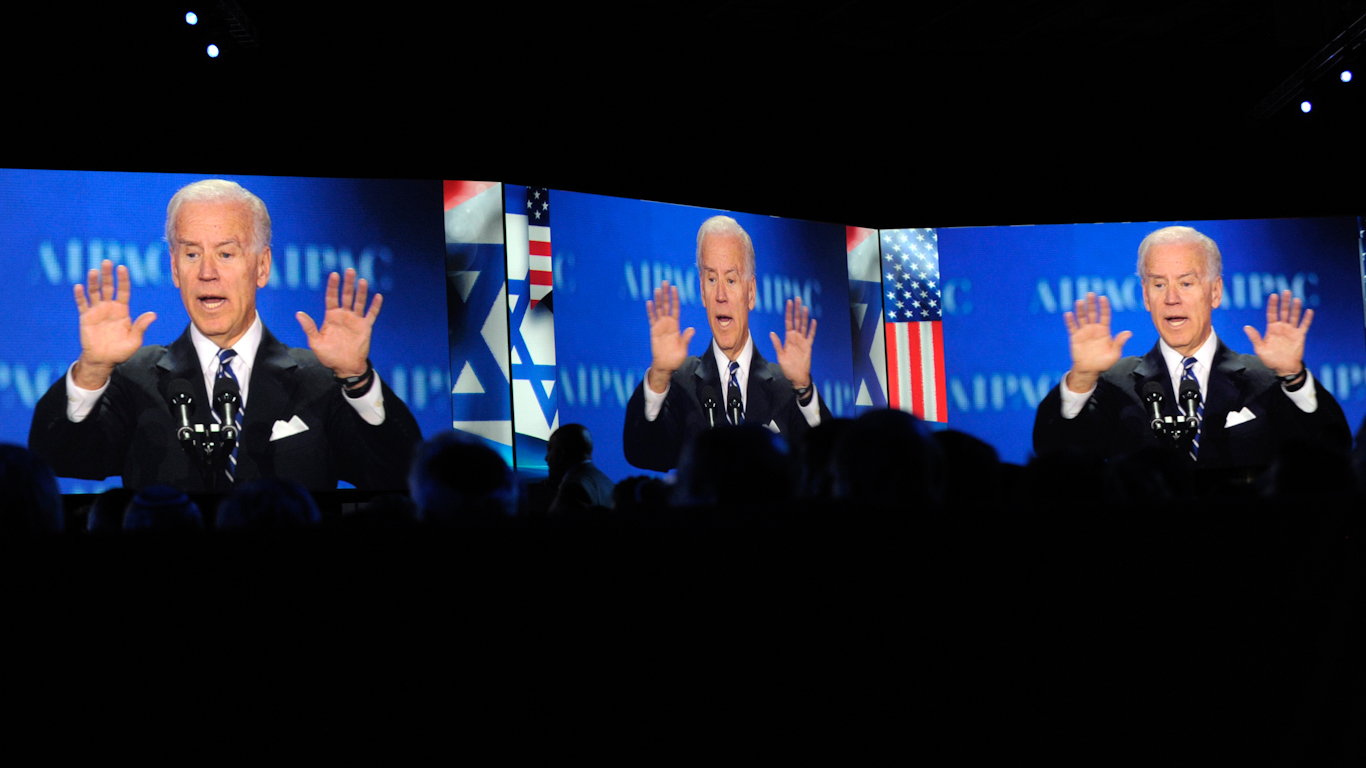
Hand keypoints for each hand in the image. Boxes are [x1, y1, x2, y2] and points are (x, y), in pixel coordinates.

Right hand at [73, 260, 155, 388]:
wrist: (103, 360)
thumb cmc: (121, 351)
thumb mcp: (134, 340)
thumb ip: (141, 326)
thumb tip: (153, 315)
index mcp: (122, 310)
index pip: (123, 291)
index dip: (123, 279)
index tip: (122, 267)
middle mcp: (109, 307)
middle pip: (108, 287)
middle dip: (108, 275)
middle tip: (107, 262)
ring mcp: (96, 311)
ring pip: (94, 292)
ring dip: (93, 281)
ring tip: (93, 271)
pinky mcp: (85, 317)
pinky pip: (82, 304)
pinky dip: (80, 295)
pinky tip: (79, 286)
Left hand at [296, 269, 380, 377]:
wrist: (345, 367)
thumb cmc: (329, 355)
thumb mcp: (315, 342)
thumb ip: (309, 327)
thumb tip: (299, 313)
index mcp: (331, 317)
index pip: (332, 297)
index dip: (333, 286)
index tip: (334, 275)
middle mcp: (344, 315)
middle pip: (346, 296)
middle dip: (348, 284)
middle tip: (350, 271)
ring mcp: (355, 320)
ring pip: (359, 302)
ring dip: (361, 291)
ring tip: (362, 281)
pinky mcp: (365, 327)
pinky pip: (371, 314)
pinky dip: (375, 306)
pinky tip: (378, 296)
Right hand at [645, 281, 694, 392]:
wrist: (665, 365)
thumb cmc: (676, 357)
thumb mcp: (683, 348)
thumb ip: (686, 338)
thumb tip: (692, 329)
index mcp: (676, 325)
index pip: (675, 308)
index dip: (675, 298)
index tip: (675, 288)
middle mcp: (668, 323)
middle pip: (666, 305)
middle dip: (666, 293)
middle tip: (665, 282)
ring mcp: (660, 326)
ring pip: (659, 309)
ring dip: (658, 299)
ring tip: (657, 289)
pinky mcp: (653, 331)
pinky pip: (652, 319)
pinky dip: (650, 311)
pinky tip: (650, 302)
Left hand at [769, 297, 815, 389]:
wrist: (797, 376)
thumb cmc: (787, 367)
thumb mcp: (780, 355)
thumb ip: (777, 344)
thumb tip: (771, 333)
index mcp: (788, 338)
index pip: (788, 322)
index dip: (789, 312)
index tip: (789, 302)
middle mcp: (796, 337)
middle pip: (796, 320)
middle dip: (797, 310)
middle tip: (798, 299)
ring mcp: (802, 341)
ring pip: (804, 326)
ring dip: (804, 317)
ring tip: (805, 307)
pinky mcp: (808, 346)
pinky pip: (811, 336)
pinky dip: (812, 329)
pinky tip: (813, 321)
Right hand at [1064, 292, 1130, 391]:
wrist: (1089, 370)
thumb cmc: (1103, 362)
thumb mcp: (1114, 354)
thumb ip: (1119, 343)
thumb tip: (1128, 332)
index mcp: (1104, 330)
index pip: (1104, 315)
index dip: (1104, 306)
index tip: (1103, 297)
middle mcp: (1093, 328)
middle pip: (1092, 313)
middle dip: (1092, 303)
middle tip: (1090, 293)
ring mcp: (1084, 332)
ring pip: (1082, 317)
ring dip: (1080, 309)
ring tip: (1079, 302)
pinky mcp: (1075, 337)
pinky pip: (1072, 327)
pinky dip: (1070, 320)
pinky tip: (1068, 314)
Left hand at [1244, 290, 1310, 376]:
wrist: (1284, 367)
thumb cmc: (1271, 359)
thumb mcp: (1260, 349)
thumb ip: (1255, 337)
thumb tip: (1246, 327)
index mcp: (1272, 328)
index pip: (1272, 313)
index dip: (1273, 304)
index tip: (1274, 295)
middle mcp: (1282, 327)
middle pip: (1283, 312)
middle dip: (1284, 302)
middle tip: (1286, 291)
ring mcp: (1291, 331)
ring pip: (1294, 316)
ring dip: (1295, 308)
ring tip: (1296, 299)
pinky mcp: (1300, 336)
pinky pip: (1304, 326)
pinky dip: (1307, 319)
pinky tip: (1309, 311)